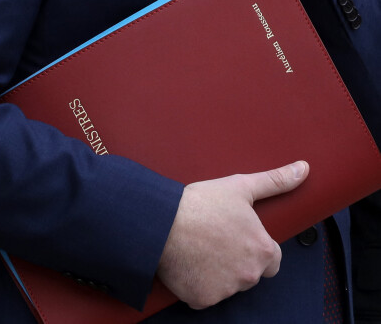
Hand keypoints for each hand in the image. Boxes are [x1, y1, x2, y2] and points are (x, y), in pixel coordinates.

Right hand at [157, 160, 308, 308]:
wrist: (164, 222)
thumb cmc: (202, 203)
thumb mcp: (242, 186)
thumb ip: (276, 181)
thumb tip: (303, 169)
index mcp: (262, 250)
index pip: (272, 259)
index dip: (256, 246)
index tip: (239, 235)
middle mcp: (249, 274)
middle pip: (250, 272)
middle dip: (237, 259)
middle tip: (216, 238)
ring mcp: (226, 290)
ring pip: (228, 284)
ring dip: (219, 271)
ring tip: (200, 246)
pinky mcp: (203, 299)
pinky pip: (206, 294)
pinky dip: (198, 282)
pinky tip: (189, 261)